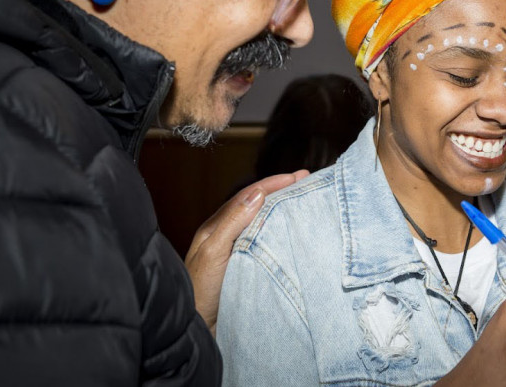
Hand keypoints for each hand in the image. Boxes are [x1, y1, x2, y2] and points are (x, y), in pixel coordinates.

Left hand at [185, 170, 308, 335]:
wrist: (199, 331)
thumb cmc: (200, 292)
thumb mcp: (214, 252)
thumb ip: (232, 222)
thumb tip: (257, 194)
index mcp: (216, 227)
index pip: (248, 197)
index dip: (273, 184)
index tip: (297, 176)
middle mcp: (227, 235)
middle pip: (257, 205)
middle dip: (281, 190)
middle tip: (306, 179)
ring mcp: (237, 251)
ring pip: (262, 222)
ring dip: (282, 207)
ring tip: (304, 197)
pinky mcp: (247, 268)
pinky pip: (266, 241)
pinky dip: (281, 229)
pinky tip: (294, 230)